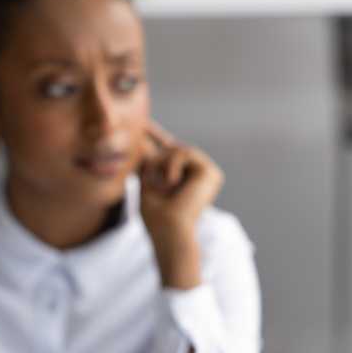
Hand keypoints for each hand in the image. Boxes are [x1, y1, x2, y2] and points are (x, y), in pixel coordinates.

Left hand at [138, 122, 224, 289]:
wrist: (169, 229)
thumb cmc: (156, 216)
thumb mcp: (146, 182)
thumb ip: (148, 162)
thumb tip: (140, 140)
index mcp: (183, 178)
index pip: (169, 151)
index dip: (157, 135)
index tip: (144, 123)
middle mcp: (196, 174)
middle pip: (169, 148)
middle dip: (155, 162)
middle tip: (152, 183)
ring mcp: (205, 173)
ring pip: (176, 149)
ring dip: (161, 166)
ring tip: (163, 187)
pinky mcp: (211, 172)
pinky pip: (184, 153)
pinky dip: (171, 166)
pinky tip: (172, 184)